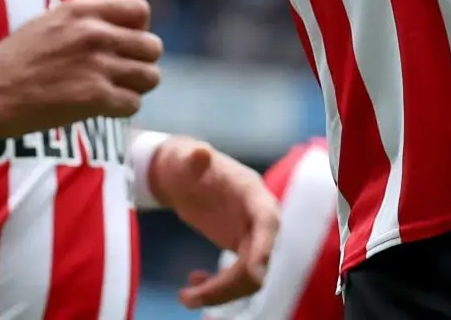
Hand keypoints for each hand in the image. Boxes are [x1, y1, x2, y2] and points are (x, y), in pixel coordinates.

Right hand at [0, 0, 161, 138]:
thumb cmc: (18, 55)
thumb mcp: (53, 16)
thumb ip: (93, 1)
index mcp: (85, 10)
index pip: (141, 11)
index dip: (139, 28)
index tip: (125, 41)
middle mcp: (95, 34)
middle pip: (152, 46)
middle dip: (141, 61)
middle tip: (121, 71)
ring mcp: (96, 66)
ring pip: (149, 76)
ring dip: (136, 86)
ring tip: (116, 89)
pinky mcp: (94, 98)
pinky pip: (133, 103)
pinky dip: (122, 108)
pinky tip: (104, 106)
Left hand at [145, 135, 279, 308]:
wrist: (183, 173)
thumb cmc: (184, 163)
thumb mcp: (184, 160)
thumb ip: (193, 159)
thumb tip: (201, 152)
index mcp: (251, 192)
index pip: (267, 221)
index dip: (264, 247)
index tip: (255, 274)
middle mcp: (258, 216)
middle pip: (259, 258)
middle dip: (229, 284)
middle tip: (190, 298)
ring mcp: (251, 233)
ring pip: (249, 276)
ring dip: (220, 293)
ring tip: (185, 298)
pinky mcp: (241, 246)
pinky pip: (237, 277)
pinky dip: (216, 287)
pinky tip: (193, 281)